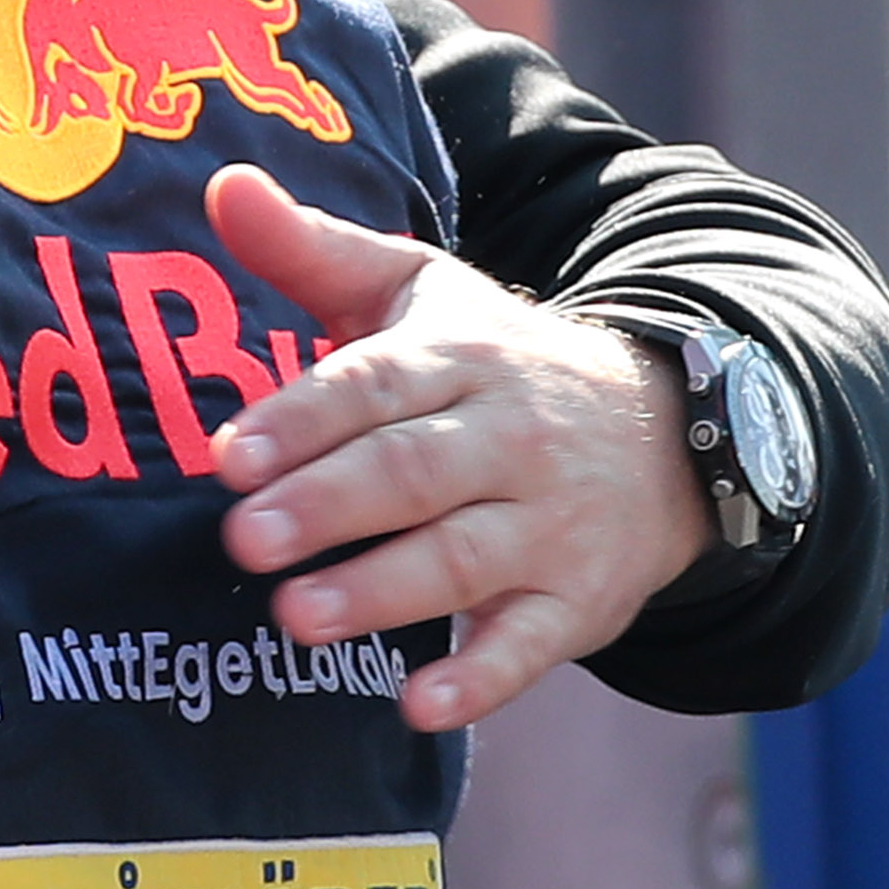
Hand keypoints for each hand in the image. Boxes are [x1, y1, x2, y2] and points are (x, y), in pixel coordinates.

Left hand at [197, 163, 713, 731]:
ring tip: (297, 618)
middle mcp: (509, 439)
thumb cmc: (496, 363)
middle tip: (243, 540)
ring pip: (464, 559)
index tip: (225, 456)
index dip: (300, 420)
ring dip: (381, 592)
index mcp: (462, 358)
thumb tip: (222, 183)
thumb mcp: (420, 290)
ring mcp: (549, 524)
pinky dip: (479, 678)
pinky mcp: (578, 601)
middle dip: (327, 506)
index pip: (375, 385)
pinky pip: (532, 644)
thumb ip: (313, 249)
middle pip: (413, 472)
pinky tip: (418, 705)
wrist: (667, 429)